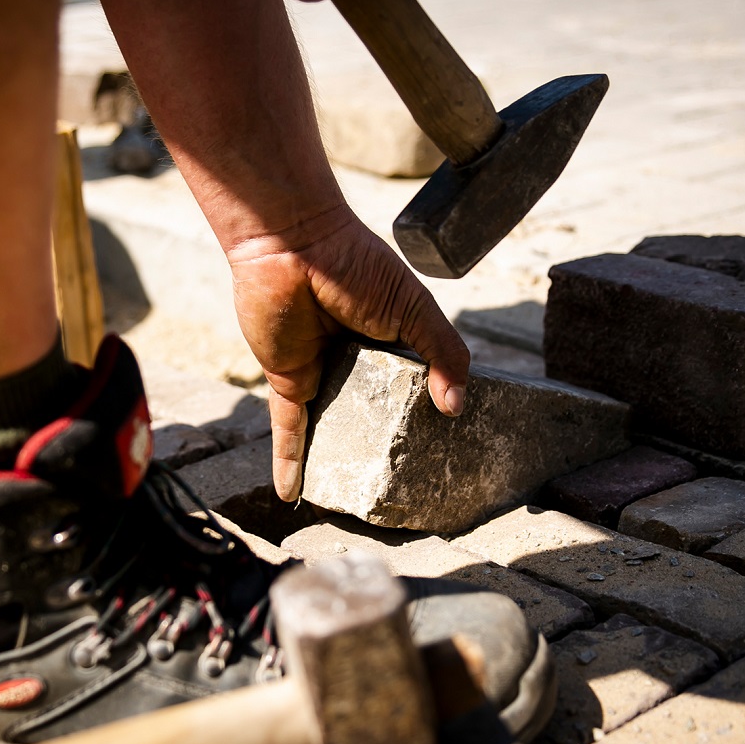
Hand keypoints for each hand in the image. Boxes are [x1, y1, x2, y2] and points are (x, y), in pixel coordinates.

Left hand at [226, 205, 470, 501]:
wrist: (293, 245)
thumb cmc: (355, 264)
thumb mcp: (412, 308)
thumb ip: (442, 352)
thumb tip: (457, 407)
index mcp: (387, 337)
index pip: (408, 381)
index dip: (423, 409)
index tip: (441, 443)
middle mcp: (352, 358)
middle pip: (366, 410)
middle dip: (378, 443)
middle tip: (399, 483)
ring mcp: (318, 370)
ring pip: (329, 424)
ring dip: (335, 457)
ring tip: (350, 498)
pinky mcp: (287, 380)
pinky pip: (289, 428)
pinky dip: (289, 459)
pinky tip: (293, 493)